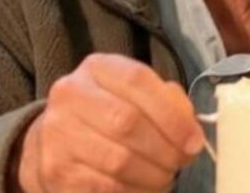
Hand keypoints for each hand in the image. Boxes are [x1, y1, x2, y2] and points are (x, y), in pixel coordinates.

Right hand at [18, 54, 204, 192]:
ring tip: (167, 176)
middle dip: (166, 148)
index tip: (194, 140)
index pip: (138, 81)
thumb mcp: (140, 94)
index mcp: (98, 68)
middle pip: (127, 122)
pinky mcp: (55, 170)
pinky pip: (104, 187)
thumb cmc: (113, 111)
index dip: (172, 114)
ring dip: (153, 174)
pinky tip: (147, 187)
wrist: (59, 139)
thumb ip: (169, 102)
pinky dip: (135, 191)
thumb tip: (191, 131)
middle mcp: (70, 95)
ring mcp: (57, 133)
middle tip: (183, 160)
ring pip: (117, 160)